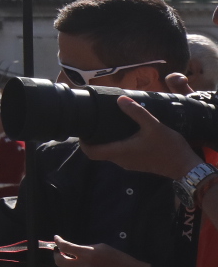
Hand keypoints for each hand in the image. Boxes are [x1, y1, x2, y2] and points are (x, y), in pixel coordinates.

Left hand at [53, 236, 149, 266]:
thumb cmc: (120, 259)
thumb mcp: (103, 248)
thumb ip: (86, 248)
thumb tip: (73, 249)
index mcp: (89, 254)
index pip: (66, 247)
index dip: (58, 242)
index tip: (56, 239)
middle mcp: (85, 266)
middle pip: (60, 262)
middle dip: (57, 255)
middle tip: (59, 252)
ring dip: (63, 265)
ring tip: (67, 260)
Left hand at [79, 95, 201, 180]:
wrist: (186, 167)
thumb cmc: (170, 148)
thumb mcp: (154, 126)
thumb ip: (137, 112)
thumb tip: (120, 99)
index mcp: (121, 152)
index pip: (92, 153)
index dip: (83, 143)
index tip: (81, 130)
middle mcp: (121, 161)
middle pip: (99, 152)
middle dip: (93, 139)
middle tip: (92, 122)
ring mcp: (129, 163)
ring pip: (110, 153)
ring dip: (105, 141)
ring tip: (106, 125)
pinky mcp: (137, 163)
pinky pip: (120, 154)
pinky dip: (116, 144)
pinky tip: (122, 132)